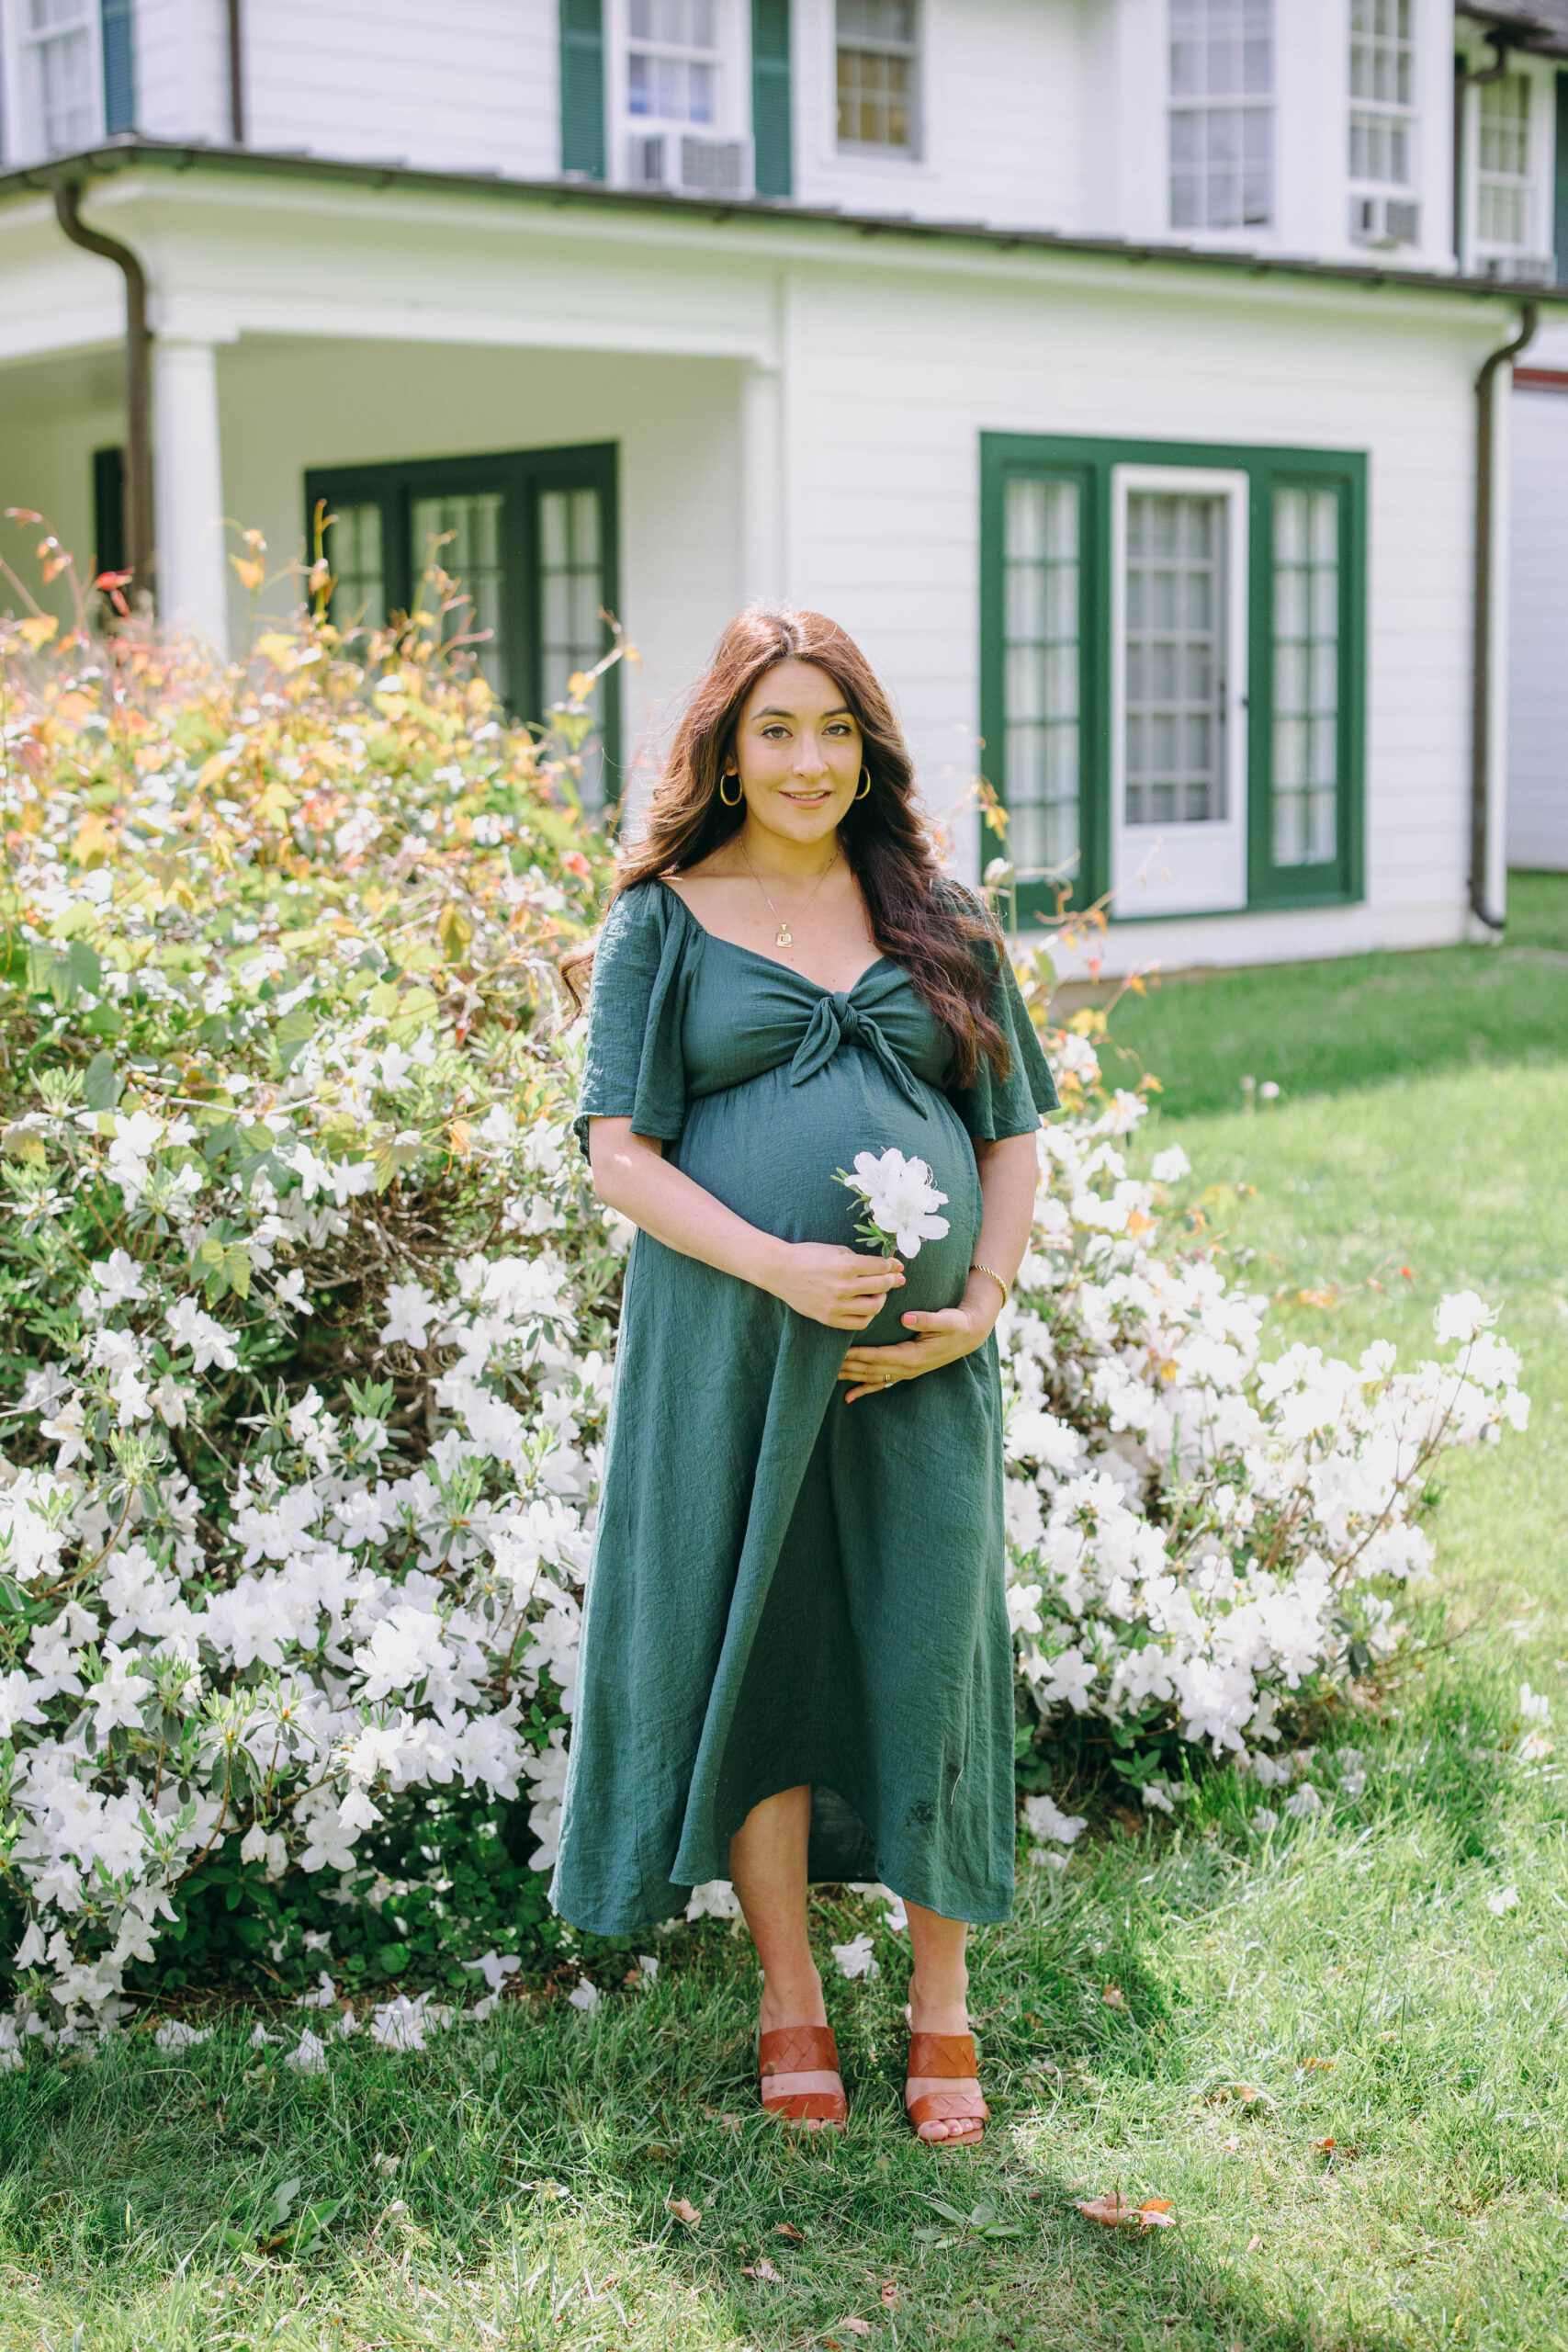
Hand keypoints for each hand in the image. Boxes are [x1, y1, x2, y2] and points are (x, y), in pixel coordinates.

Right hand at [766, 1242, 905, 1330]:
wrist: (780, 1271)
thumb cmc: (809, 1256)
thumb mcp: (836, 1250)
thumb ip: (861, 1259)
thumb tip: (886, 1265)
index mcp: (846, 1265)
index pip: (881, 1267)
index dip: (892, 1265)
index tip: (896, 1265)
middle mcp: (843, 1287)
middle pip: (882, 1286)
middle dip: (892, 1280)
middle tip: (894, 1278)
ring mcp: (836, 1305)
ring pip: (874, 1307)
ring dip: (882, 1298)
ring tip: (879, 1293)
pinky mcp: (829, 1318)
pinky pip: (859, 1323)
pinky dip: (868, 1315)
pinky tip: (866, 1306)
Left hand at [837, 1280, 1000, 1402]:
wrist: (970, 1335)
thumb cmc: (957, 1324)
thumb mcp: (947, 1320)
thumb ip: (927, 1319)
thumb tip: (906, 1318)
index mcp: (913, 1355)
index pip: (878, 1356)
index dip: (858, 1354)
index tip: (839, 1351)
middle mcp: (907, 1368)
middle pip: (870, 1370)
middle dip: (847, 1367)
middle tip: (823, 1364)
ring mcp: (906, 1372)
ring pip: (872, 1378)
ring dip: (850, 1378)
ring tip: (827, 1378)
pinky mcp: (906, 1371)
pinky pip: (881, 1384)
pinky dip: (864, 1390)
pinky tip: (848, 1397)